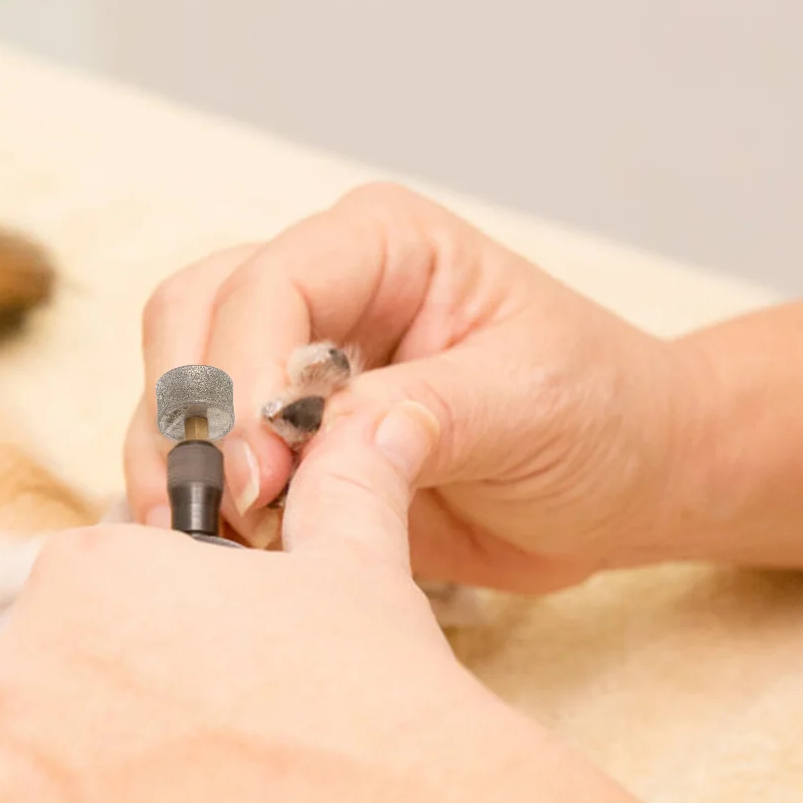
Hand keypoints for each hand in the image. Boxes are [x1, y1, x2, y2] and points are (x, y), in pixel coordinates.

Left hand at [0, 397, 534, 802]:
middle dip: (92, 786)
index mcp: (80, 586)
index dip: (128, 692)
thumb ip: (341, 486)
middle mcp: (15, 688)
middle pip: (30, 750)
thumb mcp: (358, 566)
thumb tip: (374, 428)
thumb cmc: (376, 710)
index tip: (180, 728)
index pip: (66, 642)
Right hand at [123, 183, 703, 591]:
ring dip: (178, 468)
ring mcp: (291, 371)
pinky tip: (224, 554)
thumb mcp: (534, 402)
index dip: (245, 372)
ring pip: (176, 394)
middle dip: (189, 416)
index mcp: (383, 247)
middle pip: (190, 321)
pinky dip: (197, 508)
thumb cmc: (603, 415)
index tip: (264, 467)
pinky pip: (207, 466)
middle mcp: (322, 294)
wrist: (626, 486)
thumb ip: (431, 411)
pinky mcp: (286, 448)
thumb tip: (332, 437)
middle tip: (229, 508)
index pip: (269, 283)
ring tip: (225, 544)